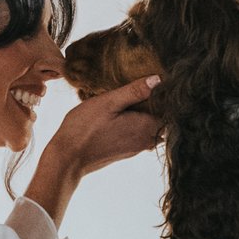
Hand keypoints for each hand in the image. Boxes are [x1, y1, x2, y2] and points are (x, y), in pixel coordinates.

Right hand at [46, 75, 162, 176]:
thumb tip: (158, 80)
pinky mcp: (127, 151)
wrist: (68, 158)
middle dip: (157, 104)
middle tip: (144, 87)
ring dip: (145, 114)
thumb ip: (135, 91)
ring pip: (151, 127)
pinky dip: (137, 123)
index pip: (169, 110)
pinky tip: (122, 113)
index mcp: (146, 126)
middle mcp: (147, 139)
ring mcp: (137, 147)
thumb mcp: (108, 102)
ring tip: (132, 99)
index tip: (158, 82)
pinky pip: (140, 134)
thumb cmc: (85, 128)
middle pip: (162, 119)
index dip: (166, 95)